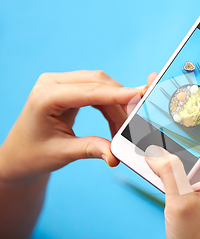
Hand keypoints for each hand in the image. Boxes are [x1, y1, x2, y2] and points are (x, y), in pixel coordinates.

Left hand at [0, 70, 144, 183]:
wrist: (19, 155)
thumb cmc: (34, 155)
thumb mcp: (63, 153)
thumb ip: (92, 149)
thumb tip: (116, 156)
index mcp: (45, 97)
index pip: (88, 91)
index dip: (117, 94)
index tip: (141, 95)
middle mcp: (52, 83)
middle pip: (98, 82)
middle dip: (121, 100)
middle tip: (139, 119)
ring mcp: (61, 82)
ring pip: (101, 85)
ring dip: (117, 106)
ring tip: (125, 129)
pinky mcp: (69, 87)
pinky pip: (97, 91)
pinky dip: (110, 106)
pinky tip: (117, 123)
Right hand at [145, 112, 199, 238]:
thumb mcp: (182, 205)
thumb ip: (170, 174)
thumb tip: (155, 150)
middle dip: (190, 103)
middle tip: (169, 83)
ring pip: (192, 137)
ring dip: (176, 121)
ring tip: (156, 101)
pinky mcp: (192, 180)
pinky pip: (181, 153)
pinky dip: (167, 142)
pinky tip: (150, 133)